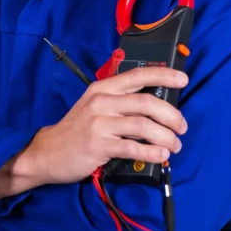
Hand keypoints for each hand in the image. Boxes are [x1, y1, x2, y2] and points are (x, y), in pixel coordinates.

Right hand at [15, 67, 188, 184]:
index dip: (163, 75)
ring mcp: (99, 124)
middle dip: (171, 115)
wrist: (47, 152)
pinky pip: (132, 147)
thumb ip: (120, 101)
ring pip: (143, 125)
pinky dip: (151, 152)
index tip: (182, 80)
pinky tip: (160, 155)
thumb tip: (156, 104)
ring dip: (165, 137)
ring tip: (175, 145)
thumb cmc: (77, 129)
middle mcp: (102, 102)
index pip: (138, 75)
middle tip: (182, 127)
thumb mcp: (95, 106)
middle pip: (146, 102)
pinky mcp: (98, 145)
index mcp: (103, 88)